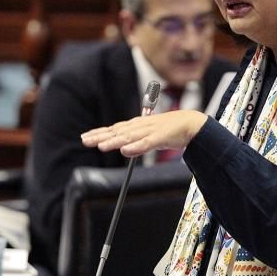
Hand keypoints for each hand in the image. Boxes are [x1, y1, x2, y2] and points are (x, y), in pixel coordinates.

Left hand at [81, 110, 207, 157]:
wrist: (191, 123)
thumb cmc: (170, 130)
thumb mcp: (150, 138)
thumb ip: (138, 145)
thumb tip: (125, 151)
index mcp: (137, 126)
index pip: (115, 129)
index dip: (100, 133)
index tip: (86, 137)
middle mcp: (141, 126)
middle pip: (117, 132)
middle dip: (100, 136)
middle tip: (85, 140)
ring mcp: (150, 131)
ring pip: (129, 137)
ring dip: (114, 141)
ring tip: (101, 146)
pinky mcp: (160, 137)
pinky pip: (147, 143)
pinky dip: (136, 147)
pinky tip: (126, 150)